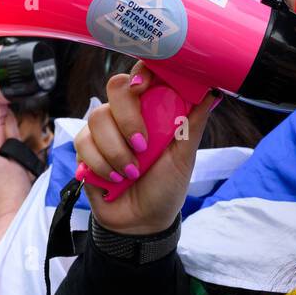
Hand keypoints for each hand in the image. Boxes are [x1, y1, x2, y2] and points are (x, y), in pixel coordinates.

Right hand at [74, 65, 213, 234]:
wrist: (141, 223)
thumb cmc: (166, 186)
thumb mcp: (184, 156)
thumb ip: (193, 123)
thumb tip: (212, 91)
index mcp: (152, 108)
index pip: (143, 74)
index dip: (142, 72)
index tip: (146, 86)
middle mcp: (126, 113)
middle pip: (116, 88)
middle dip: (128, 118)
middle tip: (142, 146)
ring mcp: (103, 129)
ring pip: (98, 117)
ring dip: (116, 150)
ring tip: (132, 173)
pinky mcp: (85, 148)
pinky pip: (84, 142)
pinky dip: (102, 164)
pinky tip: (115, 179)